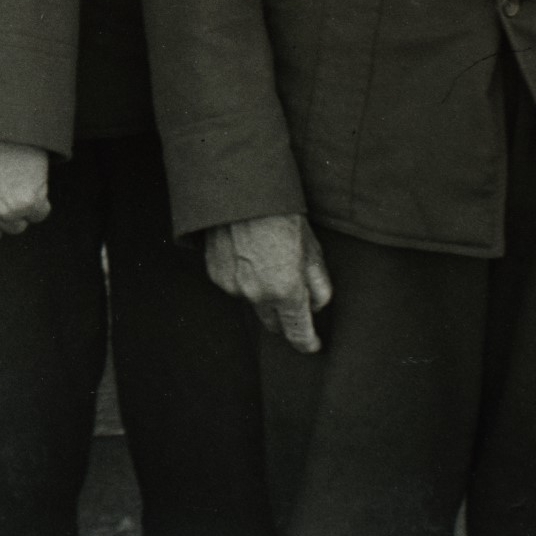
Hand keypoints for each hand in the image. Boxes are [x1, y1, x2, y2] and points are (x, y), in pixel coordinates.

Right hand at [204, 212, 331, 353]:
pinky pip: (234, 286)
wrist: (240, 192)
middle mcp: (258, 295)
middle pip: (273, 324)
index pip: (298, 334)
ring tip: (265, 261)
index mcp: (286, 291)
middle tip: (290, 293)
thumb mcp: (312, 250)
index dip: (308, 342)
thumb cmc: (281, 217)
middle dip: (284, 316)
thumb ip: (319, 285)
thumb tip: (316, 304)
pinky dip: (242, 278)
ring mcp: (233, 286)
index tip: (312, 344)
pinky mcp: (216, 275)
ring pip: (253, 303)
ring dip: (261, 293)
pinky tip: (246, 254)